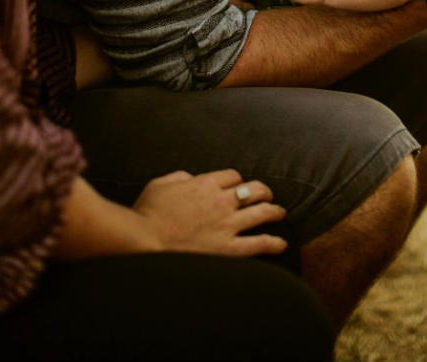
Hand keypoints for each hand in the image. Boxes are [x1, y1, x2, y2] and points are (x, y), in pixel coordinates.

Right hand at [133, 169, 287, 257]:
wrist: (145, 242)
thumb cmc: (148, 213)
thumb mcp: (160, 184)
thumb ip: (179, 177)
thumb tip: (190, 178)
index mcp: (205, 184)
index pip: (233, 176)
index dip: (237, 181)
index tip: (236, 187)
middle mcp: (221, 201)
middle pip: (253, 190)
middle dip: (262, 191)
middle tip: (266, 195)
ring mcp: (227, 225)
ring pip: (261, 212)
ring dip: (273, 211)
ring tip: (279, 212)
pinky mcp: (228, 249)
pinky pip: (258, 244)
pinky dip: (273, 243)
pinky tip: (281, 243)